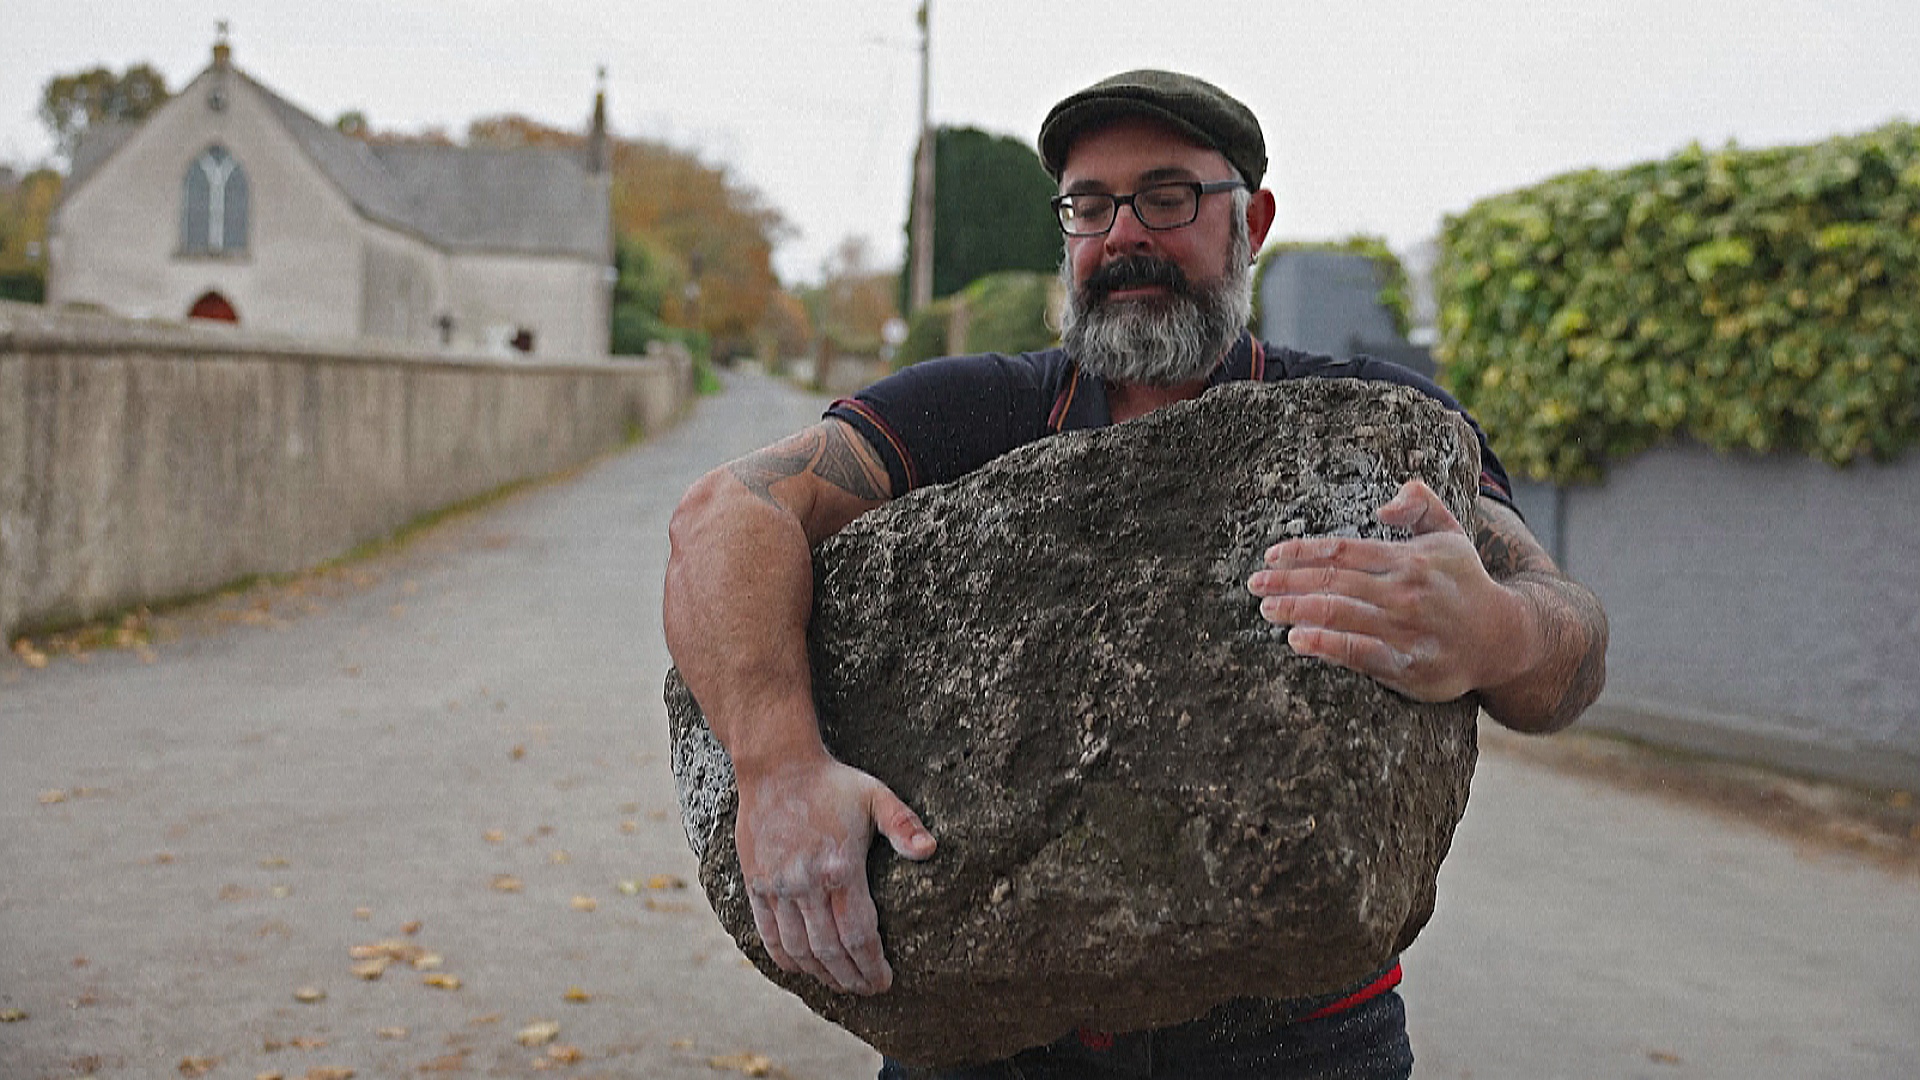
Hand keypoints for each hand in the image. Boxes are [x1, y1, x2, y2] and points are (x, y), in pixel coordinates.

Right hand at [733, 753, 935, 994]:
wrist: (775, 765)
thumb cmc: (832, 782)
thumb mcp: (876, 796)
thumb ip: (904, 825)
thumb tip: (931, 850)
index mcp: (840, 868)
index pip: (859, 936)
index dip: (872, 966)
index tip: (884, 981)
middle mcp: (805, 884)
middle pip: (830, 951)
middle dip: (851, 978)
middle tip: (866, 990)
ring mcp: (777, 887)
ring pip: (798, 949)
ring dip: (820, 975)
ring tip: (840, 984)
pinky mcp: (756, 884)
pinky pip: (768, 934)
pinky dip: (785, 959)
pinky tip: (802, 968)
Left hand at [1246, 479, 1532, 701]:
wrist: (1504, 638)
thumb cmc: (1464, 583)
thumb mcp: (1449, 534)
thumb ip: (1420, 504)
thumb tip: (1385, 503)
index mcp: (1409, 559)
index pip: (1344, 550)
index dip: (1302, 551)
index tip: (1270, 556)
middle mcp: (1406, 592)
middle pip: (1334, 582)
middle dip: (1288, 582)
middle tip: (1255, 585)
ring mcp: (1407, 630)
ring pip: (1341, 615)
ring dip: (1298, 610)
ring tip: (1267, 609)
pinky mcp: (1409, 667)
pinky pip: (1360, 654)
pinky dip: (1327, 646)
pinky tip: (1297, 641)